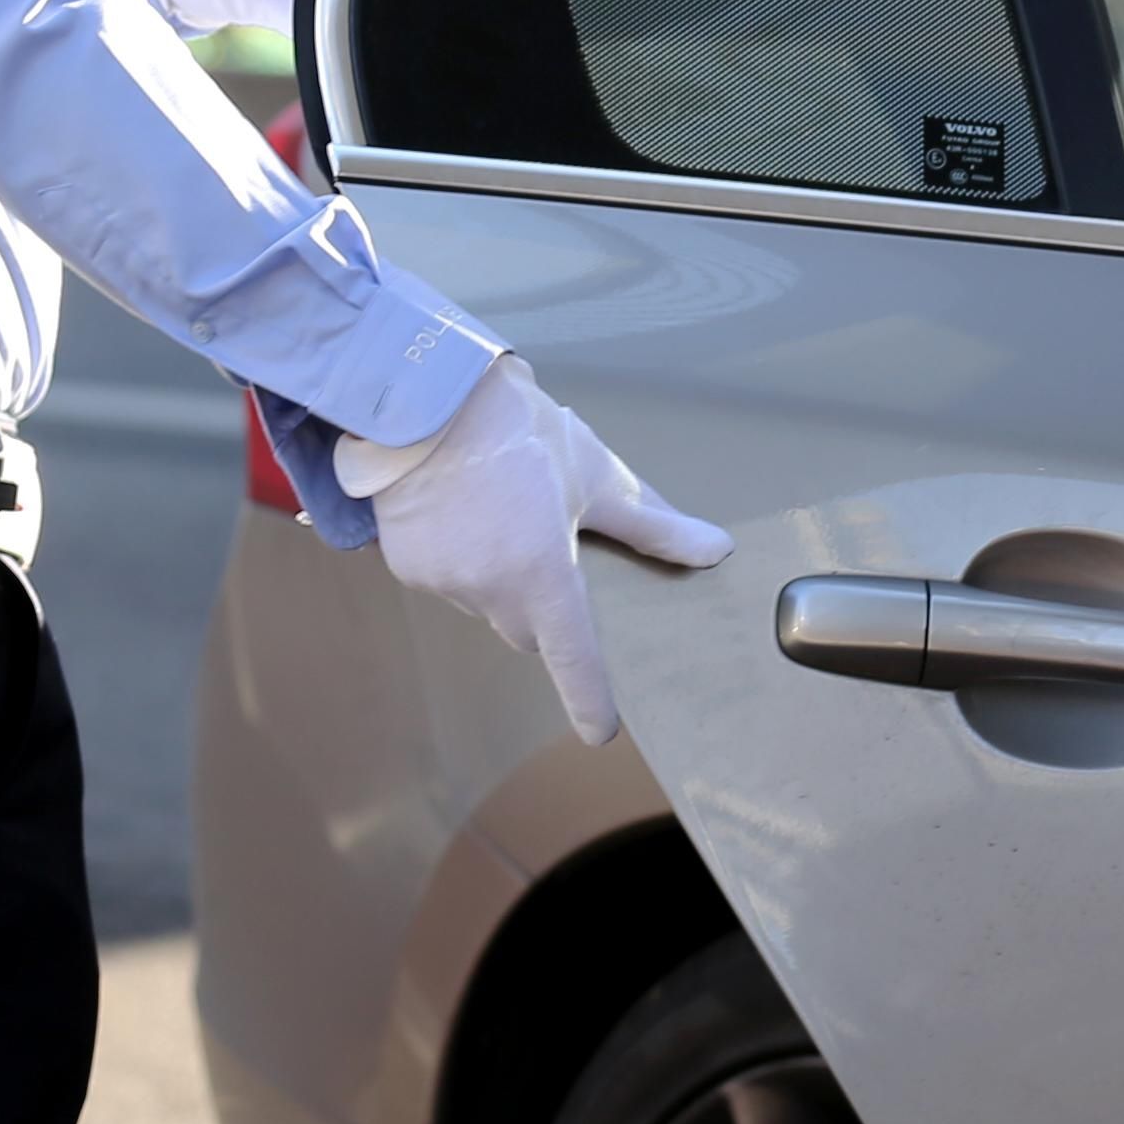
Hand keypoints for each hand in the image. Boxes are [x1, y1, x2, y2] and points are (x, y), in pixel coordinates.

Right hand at [334, 356, 732, 744]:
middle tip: (547, 541)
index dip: (589, 700)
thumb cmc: (518, 431)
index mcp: (544, 575)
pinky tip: (461, 510)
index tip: (600, 730)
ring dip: (499, 577)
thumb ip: (653, 524)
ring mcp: (446, 584)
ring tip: (499, 509)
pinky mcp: (409, 568)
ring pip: (487, 603)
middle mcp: (493, 592)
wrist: (425, 394)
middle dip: (543, 603)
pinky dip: (460, 560)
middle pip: (530, 628)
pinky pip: (448, 582)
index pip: (574, 660)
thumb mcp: (595, 474)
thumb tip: (713, 550)